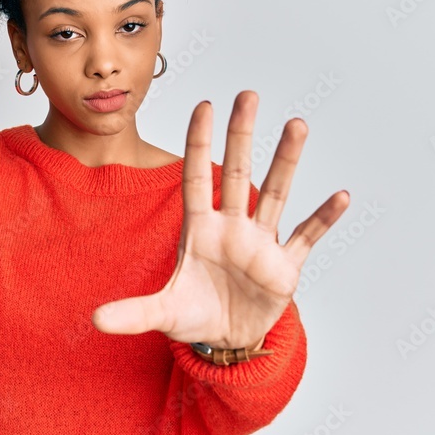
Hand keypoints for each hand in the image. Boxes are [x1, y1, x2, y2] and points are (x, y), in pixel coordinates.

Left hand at [91, 91, 349, 347]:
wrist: (228, 340)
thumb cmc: (195, 314)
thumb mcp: (162, 313)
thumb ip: (132, 313)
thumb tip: (94, 319)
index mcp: (200, 230)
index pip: (197, 178)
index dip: (200, 144)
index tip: (204, 106)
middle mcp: (232, 228)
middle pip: (237, 173)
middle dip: (242, 135)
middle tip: (247, 95)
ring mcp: (260, 245)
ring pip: (275, 193)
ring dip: (286, 161)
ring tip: (296, 124)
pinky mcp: (284, 268)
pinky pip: (306, 237)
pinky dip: (323, 219)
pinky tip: (340, 196)